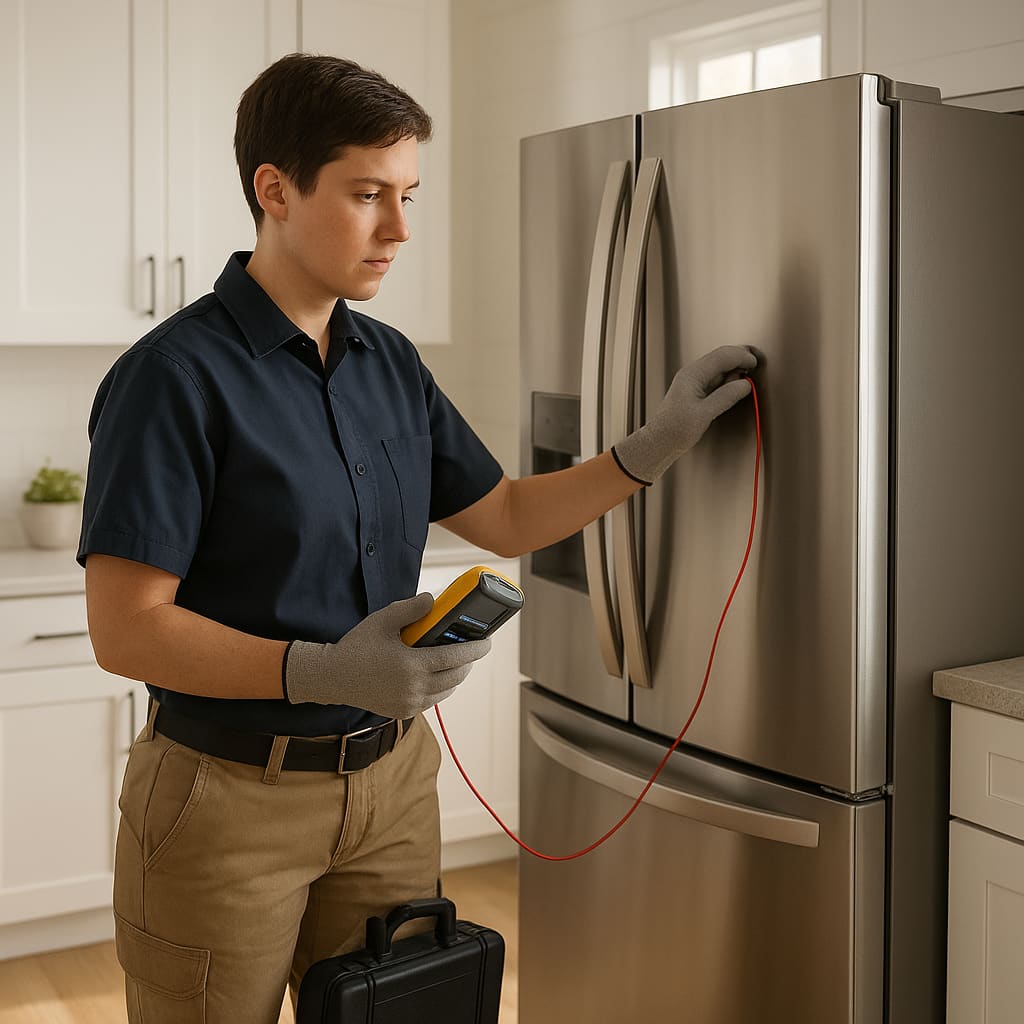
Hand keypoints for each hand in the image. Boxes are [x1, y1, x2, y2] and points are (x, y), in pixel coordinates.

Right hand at [284, 593, 490, 717]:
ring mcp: (409, 703)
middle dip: (469, 662)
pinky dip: (442, 688)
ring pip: (447, 690)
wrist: (333, 678)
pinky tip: (438, 675)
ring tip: (457, 660)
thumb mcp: (382, 621)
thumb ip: (411, 609)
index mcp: (411, 665)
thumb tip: (434, 600)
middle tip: (473, 648)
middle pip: (456, 676)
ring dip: (457, 676)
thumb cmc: (357, 647)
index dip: (476, 650)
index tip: (487, 642)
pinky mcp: (403, 711)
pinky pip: (433, 700)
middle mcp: (414, 688)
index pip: (455, 658)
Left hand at [612, 345, 756, 484]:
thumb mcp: (704, 413)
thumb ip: (726, 396)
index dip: (741, 356)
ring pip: (719, 368)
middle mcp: (692, 374)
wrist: (660, 442)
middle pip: (720, 358)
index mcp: (692, 374)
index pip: (722, 356)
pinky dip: (727, 381)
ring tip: (743, 384)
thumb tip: (745, 384)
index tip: (755, 363)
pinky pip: (715, 379)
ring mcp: (693, 382)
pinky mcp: (695, 392)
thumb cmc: (675, 429)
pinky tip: (733, 390)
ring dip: (733, 371)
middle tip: (753, 369)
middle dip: (738, 360)